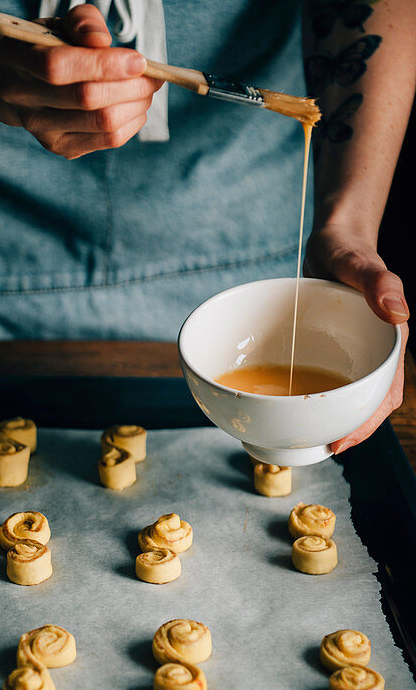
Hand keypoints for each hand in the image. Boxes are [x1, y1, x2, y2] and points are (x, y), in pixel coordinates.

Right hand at [0, 4, 163, 158]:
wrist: (22, 84)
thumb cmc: (48, 46)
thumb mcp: (60, 23)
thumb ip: (83, 22)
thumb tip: (101, 41)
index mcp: (16, 58)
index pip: (59, 66)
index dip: (104, 64)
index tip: (139, 61)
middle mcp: (23, 99)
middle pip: (86, 98)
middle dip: (130, 87)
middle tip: (152, 77)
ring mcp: (41, 129)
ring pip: (102, 122)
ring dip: (136, 105)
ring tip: (147, 91)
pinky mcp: (60, 147)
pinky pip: (108, 140)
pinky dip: (132, 122)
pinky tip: (134, 107)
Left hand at [304, 225, 408, 453]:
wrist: (332, 241)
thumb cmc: (349, 249)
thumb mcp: (359, 263)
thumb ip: (379, 282)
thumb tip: (398, 312)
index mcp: (388, 343)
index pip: (385, 394)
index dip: (366, 422)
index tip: (341, 443)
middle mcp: (372, 354)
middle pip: (365, 404)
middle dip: (346, 429)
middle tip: (318, 448)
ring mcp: (351, 355)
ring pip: (345, 397)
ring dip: (329, 418)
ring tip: (305, 439)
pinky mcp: (331, 352)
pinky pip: (324, 381)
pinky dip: (312, 397)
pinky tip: (292, 408)